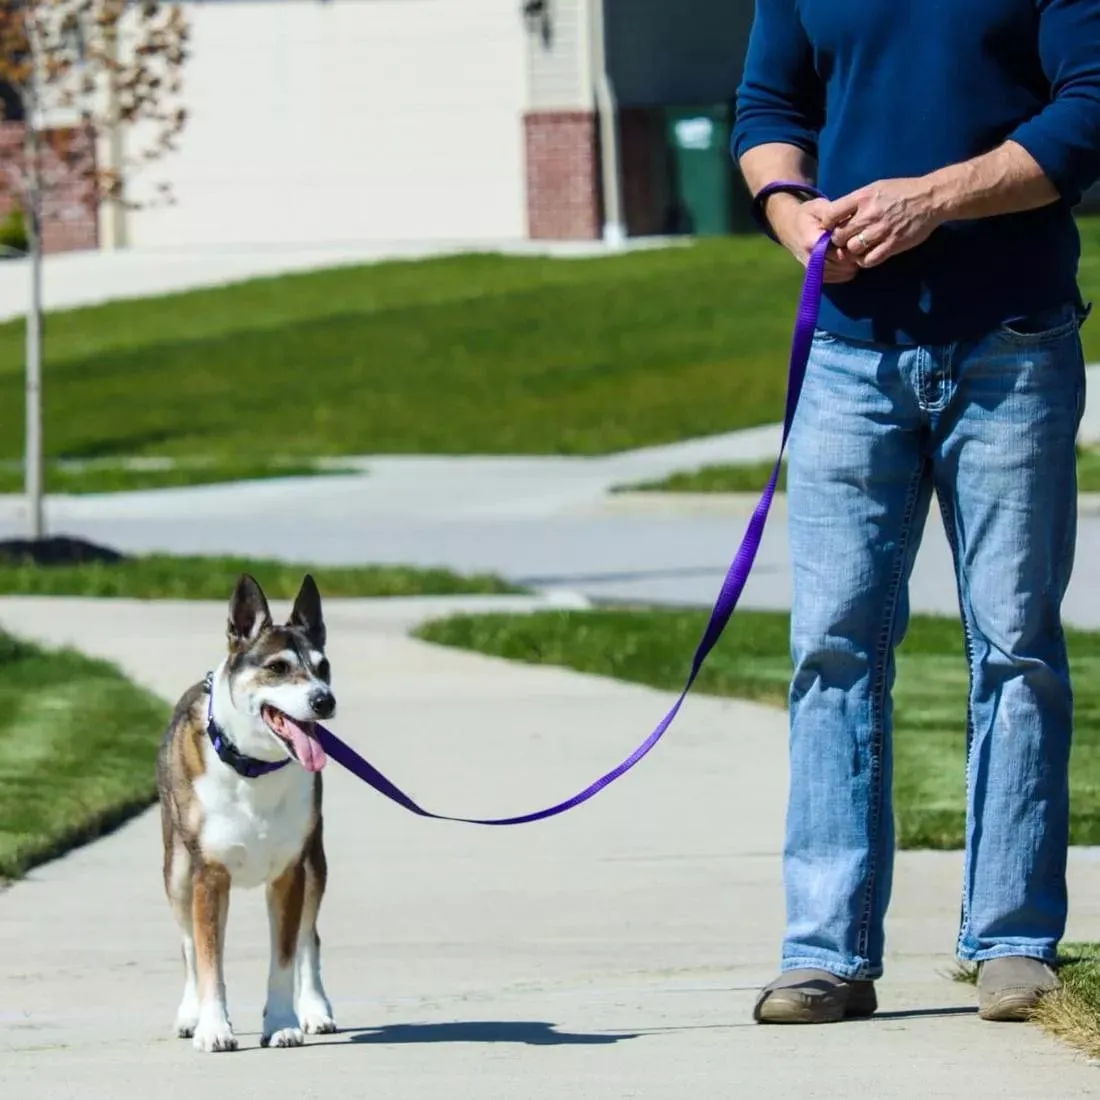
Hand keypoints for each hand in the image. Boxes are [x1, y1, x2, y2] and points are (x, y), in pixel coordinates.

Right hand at [767, 195, 859, 283]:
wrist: (788, 227)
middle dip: (856, 254)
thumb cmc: (807, 214)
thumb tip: (852, 222)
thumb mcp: (820, 207)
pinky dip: (847, 270)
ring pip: (843, 273)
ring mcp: (813, 270)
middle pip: (844, 264)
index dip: (854, 244)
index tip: (858, 234)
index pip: (841, 252)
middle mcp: (812, 260)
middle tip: (860, 241)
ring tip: (854, 248)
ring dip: (853, 262)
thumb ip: (835, 215)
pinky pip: (838, 278)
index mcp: (813, 243)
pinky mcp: (816, 276)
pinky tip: (848, 257)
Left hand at [821, 177, 944, 267]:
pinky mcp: (893, 244)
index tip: (831, 227)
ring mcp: (881, 230)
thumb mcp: (875, 188)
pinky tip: (868, 255)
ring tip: (858, 248)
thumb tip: (834, 217)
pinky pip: (868, 260)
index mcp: (863, 197)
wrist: (931, 198)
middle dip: (838, 241)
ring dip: (851, 252)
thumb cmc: (901, 192)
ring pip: (852, 250)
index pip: (831, 214)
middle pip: (839, 236)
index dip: (827, 224)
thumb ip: (855, 202)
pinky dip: (864, 260)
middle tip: (845, 241)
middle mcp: (870, 214)